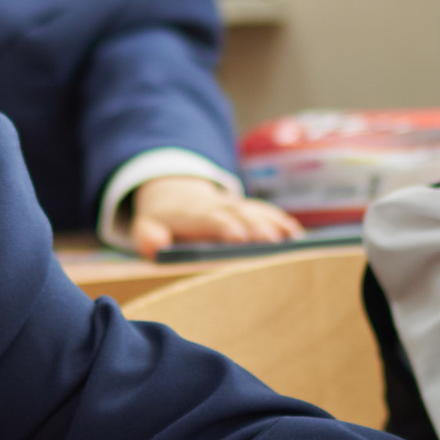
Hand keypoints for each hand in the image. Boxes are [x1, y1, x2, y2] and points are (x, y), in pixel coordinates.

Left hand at [128, 176, 300, 260]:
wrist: (174, 194)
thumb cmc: (161, 221)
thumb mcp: (145, 227)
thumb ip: (148, 236)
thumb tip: (155, 245)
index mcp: (193, 213)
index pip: (209, 218)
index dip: (224, 226)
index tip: (239, 236)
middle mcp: (217, 206)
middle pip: (239, 215)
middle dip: (256, 227)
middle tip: (272, 242)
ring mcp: (235, 206)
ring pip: (256, 213)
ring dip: (273, 225)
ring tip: (291, 241)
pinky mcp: (247, 209)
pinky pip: (266, 212)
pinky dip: (280, 222)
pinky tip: (294, 235)